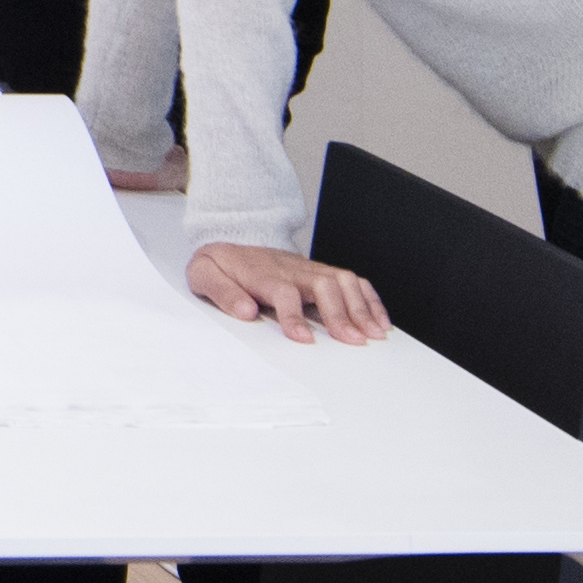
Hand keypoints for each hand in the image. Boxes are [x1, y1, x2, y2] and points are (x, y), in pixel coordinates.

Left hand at [185, 241, 385, 344]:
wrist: (228, 241)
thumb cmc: (219, 264)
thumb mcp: (203, 275)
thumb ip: (222, 292)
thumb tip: (245, 311)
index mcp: (261, 273)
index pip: (284, 292)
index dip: (294, 315)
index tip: (304, 339)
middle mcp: (291, 269)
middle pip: (324, 284)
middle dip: (341, 313)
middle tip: (353, 341)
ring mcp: (308, 268)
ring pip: (343, 280)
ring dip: (362, 307)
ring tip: (374, 334)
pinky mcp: (320, 272)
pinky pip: (352, 280)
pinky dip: (370, 299)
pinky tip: (379, 321)